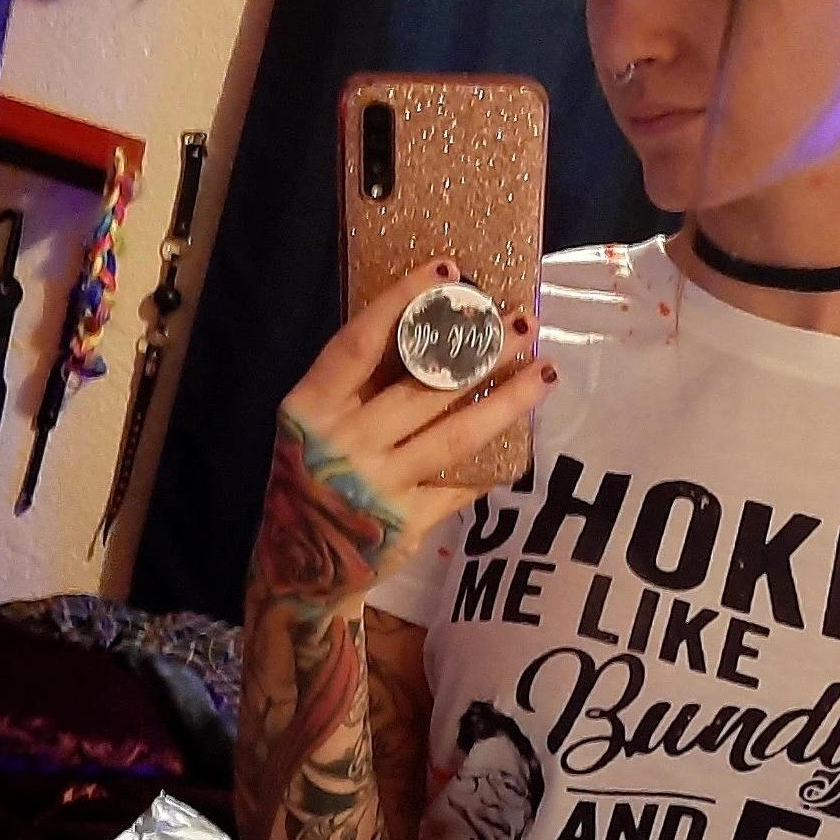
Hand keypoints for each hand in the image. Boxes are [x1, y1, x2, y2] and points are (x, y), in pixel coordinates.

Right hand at [270, 259, 551, 604]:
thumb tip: (427, 327)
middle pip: (422, 385)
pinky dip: (491, 462)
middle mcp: (343, 444)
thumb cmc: (310, 475)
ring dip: (505, 400)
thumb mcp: (312, 425)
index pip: (359, 343)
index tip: (447, 270)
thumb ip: (355, 386)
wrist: (295, 569)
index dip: (403, 302)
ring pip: (454, 434)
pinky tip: (524, 437)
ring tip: (543, 369)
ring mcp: (377, 486)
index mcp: (311, 407)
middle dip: (479, 349)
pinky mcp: (406, 524)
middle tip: (522, 318)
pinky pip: (460, 485)